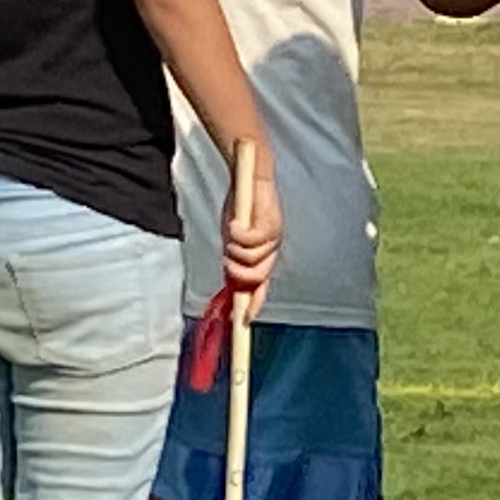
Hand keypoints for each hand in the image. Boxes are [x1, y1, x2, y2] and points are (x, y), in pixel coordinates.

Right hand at [220, 153, 281, 300]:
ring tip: (232, 232)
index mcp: (264, 257)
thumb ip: (234, 260)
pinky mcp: (269, 225)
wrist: (248, 178)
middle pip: (255, 279)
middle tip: (227, 258)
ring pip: (249, 261)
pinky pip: (248, 241)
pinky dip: (236, 234)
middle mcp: (272, 251)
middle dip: (236, 274)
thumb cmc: (240, 208)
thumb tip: (231, 284)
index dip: (253, 305)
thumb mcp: (233, 240)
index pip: (261, 287)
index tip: (243, 320)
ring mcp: (273, 239)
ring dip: (234, 250)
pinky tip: (234, 223)